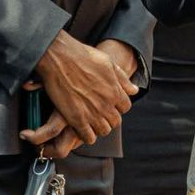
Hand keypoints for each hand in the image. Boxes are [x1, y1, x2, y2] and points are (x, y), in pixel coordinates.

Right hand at [28, 32, 136, 150]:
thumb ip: (122, 79)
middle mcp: (106, 104)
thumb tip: (134, 90)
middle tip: (99, 114)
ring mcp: (92, 113)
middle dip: (109, 118)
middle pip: (116, 121)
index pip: (125, 107)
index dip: (118, 106)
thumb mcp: (108, 63)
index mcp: (115, 91)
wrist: (60, 58)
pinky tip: (82, 129)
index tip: (110, 104)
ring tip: (91, 122)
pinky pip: (88, 137)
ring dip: (99, 128)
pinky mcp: (77, 119)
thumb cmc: (83, 57)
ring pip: (103, 131)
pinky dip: (87, 136)